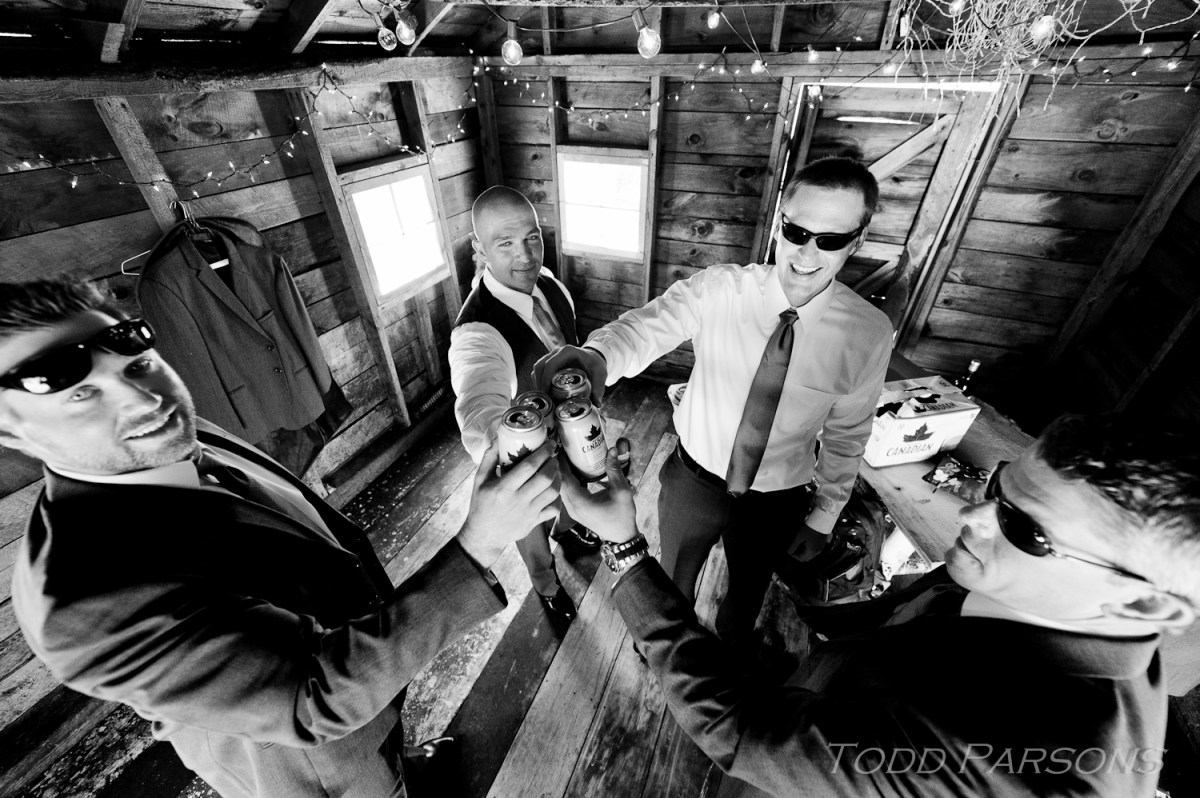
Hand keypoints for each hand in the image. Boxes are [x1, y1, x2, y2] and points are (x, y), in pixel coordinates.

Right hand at [457, 437, 560, 568]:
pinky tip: (552, 490)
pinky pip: (553, 509)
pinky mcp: (535, 522)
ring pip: (552, 492)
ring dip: (558, 478)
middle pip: (545, 478)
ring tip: (554, 470)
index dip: (542, 453)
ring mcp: (528, 512)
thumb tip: (499, 437)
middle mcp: (518, 500)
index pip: (529, 466)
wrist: (484, 535)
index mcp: (503, 488)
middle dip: (553, 463)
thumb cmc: (481, 505)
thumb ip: (489, 458)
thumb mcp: (479, 480)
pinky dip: (557, 498)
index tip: (549, 444)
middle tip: (552, 456)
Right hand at [532, 345, 607, 406]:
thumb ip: (599, 389)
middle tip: (544, 399)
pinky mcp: (549, 362)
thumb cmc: (595, 365)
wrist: (593, 359)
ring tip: (544, 398)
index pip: (551, 364)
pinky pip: (539, 371)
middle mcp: (557, 352)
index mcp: (568, 352)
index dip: (546, 379)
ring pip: (537, 368)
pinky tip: (544, 394)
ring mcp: (551, 356)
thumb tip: (597, 404)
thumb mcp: (600, 375)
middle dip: (540, 383)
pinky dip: (539, 382)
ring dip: (538, 383)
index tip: (547, 393)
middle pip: (540, 366)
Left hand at [559, 438, 636, 543]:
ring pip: (561, 488)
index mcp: (580, 502)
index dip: (561, 462)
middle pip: (559, 482)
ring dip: (563, 473)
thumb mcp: (621, 491)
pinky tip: (574, 471)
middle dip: (560, 465)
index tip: (561, 447)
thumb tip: (611, 450)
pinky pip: (567, 493)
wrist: (622, 537)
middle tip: (563, 449)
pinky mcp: (576, 510)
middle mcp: (572, 506)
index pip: (563, 478)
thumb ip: (614, 470)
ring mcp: (572, 510)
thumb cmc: (622, 516)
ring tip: (567, 457)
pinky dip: (568, 481)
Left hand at [788, 523, 831, 562]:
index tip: (790, 550)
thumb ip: (793, 546)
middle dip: (798, 553)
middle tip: (793, 546)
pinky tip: (804, 540)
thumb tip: (789, 552)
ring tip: (798, 542)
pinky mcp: (822, 543)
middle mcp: (817, 551)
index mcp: (812, 551)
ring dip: (803, 550)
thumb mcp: (799, 536)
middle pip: (806, 557)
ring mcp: (820, 548)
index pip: (801, 559)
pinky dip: (808, 547)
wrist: (822, 520)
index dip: (794, 556)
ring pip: (809, 553)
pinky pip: (813, 549)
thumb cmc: (811, 528)